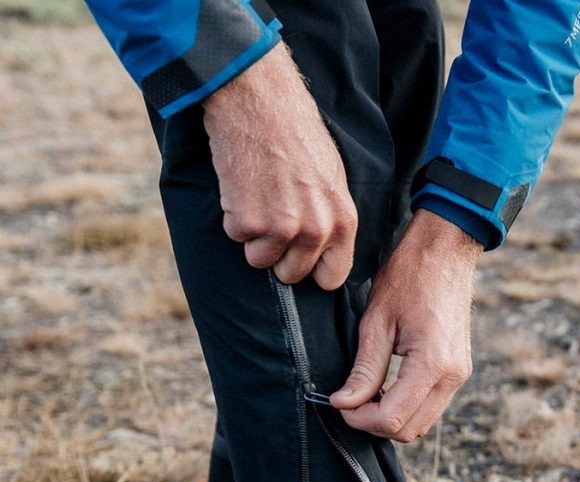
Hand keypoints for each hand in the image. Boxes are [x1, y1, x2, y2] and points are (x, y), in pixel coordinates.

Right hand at [202, 44, 356, 289]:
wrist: (260, 103)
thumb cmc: (297, 135)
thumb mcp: (332, 179)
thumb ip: (330, 218)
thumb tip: (323, 248)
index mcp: (343, 221)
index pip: (333, 276)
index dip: (314, 270)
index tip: (301, 257)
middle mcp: (316, 230)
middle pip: (292, 274)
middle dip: (278, 255)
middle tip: (271, 221)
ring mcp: (282, 228)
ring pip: (260, 260)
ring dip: (253, 236)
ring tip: (257, 198)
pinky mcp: (248, 222)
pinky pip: (236, 237)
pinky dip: (232, 216)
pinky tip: (242, 186)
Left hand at [331, 210, 480, 441]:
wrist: (446, 252)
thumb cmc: (409, 277)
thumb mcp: (377, 322)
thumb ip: (364, 369)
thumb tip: (344, 404)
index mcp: (432, 364)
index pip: (393, 418)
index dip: (360, 419)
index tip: (340, 401)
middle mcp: (453, 376)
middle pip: (409, 430)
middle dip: (374, 423)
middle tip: (349, 400)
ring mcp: (460, 375)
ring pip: (422, 423)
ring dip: (391, 416)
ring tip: (366, 392)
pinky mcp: (460, 371)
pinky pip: (431, 406)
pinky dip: (406, 406)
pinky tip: (386, 386)